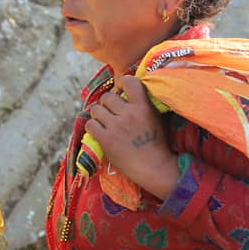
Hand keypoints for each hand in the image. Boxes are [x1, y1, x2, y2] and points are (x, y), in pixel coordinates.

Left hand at [85, 75, 178, 198]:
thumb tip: (134, 90)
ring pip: (95, 109)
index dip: (122, 84)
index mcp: (143, 106)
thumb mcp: (157, 118)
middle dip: (107, 104)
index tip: (122, 91)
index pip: (128, 81)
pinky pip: (90, 125)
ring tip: (105, 123)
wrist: (154, 168)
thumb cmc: (158, 144)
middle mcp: (128, 114)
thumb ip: (145, 103)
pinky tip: (99, 132)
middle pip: (107, 97)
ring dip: (98, 115)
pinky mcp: (106, 140)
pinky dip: (93, 127)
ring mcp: (115, 127)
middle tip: (112, 113)